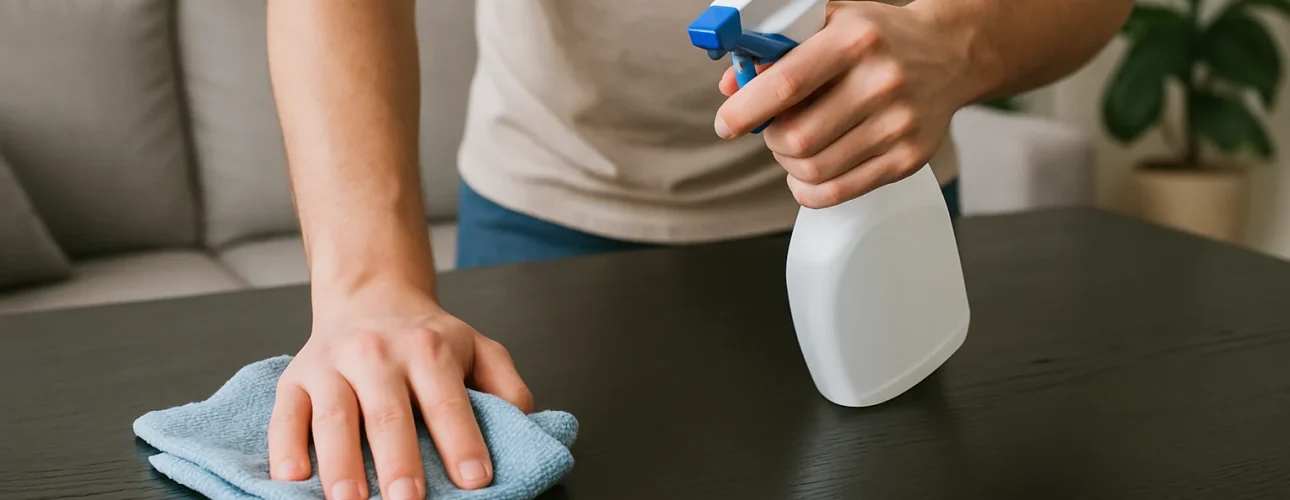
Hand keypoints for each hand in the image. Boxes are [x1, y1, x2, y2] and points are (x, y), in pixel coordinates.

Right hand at [267, 285, 531, 499]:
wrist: (370, 298)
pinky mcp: (295, 380)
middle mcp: (377, 354)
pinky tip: (294, 478)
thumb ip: (505, 384)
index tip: (475, 479)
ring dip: (341, 464)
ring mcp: (331, 366)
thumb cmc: (427, 338)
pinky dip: (285, 448)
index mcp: (428, 349)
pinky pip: (286, 415)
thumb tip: (526, 422)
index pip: (447, 401)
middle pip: (388, 414)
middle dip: (399, 462)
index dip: (461, 441)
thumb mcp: (478, 347)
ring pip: (334, 417)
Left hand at [715, 1, 970, 208]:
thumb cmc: (876, 38)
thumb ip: (775, 48)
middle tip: (773, 130)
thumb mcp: (828, 22)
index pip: (787, 83)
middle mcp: (881, 81)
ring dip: (789, 164)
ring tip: (794, 146)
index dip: (747, 110)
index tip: (727, 123)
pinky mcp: (909, 157)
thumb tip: (732, 86)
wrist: (948, 53)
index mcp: (855, 39)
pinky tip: (807, 172)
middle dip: (771, 139)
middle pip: (798, 136)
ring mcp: (899, 124)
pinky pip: (839, 191)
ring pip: (815, 169)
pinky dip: (809, 189)